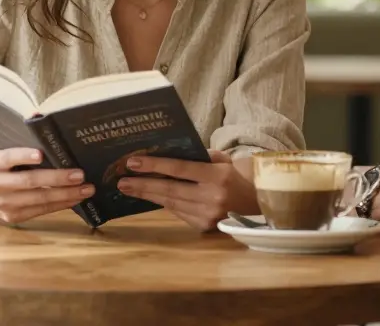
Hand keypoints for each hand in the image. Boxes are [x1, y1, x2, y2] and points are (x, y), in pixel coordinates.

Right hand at [0, 147, 93, 224]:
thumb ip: (19, 149)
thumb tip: (43, 122)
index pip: (7, 157)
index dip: (23, 155)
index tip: (40, 154)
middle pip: (29, 181)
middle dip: (57, 178)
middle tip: (80, 174)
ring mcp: (3, 204)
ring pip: (38, 199)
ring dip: (66, 194)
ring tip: (86, 189)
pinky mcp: (12, 217)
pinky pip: (41, 210)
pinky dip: (61, 204)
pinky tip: (75, 198)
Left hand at [116, 150, 256, 231]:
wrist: (256, 200)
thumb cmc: (234, 174)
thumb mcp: (222, 159)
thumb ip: (199, 156)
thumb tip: (166, 153)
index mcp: (217, 176)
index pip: (180, 170)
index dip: (154, 166)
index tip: (132, 163)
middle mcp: (212, 197)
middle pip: (170, 190)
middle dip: (143, 185)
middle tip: (122, 181)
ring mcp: (208, 215)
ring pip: (171, 204)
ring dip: (148, 196)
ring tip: (129, 189)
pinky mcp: (204, 226)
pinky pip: (178, 213)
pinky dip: (163, 204)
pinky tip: (150, 197)